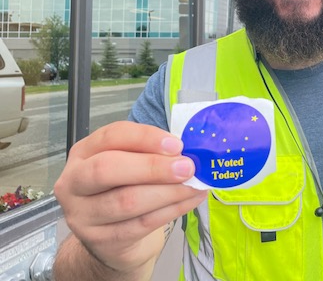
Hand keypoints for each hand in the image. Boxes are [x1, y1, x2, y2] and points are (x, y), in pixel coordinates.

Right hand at [54, 121, 207, 273]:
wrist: (112, 237)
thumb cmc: (124, 188)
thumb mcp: (129, 163)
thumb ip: (150, 153)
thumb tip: (186, 152)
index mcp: (83, 152)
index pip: (111, 136)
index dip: (145, 138)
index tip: (177, 145)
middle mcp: (74, 182)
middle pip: (108, 169)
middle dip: (153, 167)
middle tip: (187, 167)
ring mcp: (82, 215)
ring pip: (127, 201)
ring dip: (168, 192)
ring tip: (194, 185)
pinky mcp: (101, 240)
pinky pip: (141, 224)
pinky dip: (172, 210)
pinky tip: (190, 200)